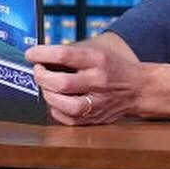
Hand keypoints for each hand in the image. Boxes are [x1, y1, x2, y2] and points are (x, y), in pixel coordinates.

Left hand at [25, 32, 145, 125]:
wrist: (138, 88)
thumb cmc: (112, 66)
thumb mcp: (96, 49)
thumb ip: (70, 52)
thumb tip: (40, 56)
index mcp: (98, 60)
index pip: (64, 55)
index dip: (42, 54)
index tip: (31, 54)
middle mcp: (99, 81)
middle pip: (62, 83)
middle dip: (42, 77)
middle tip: (38, 71)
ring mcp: (98, 102)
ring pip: (66, 105)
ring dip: (49, 95)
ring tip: (46, 87)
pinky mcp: (95, 118)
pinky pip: (69, 119)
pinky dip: (56, 110)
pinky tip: (56, 100)